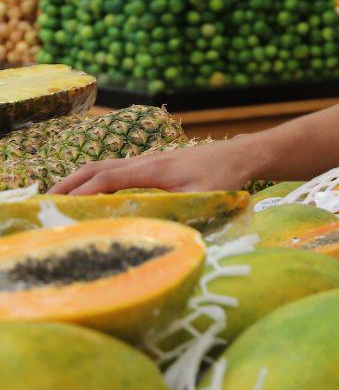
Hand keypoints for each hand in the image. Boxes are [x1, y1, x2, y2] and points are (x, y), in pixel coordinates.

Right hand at [49, 135, 258, 194]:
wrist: (243, 155)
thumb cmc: (225, 177)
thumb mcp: (203, 197)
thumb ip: (178, 212)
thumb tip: (153, 234)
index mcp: (154, 168)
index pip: (107, 178)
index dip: (82, 192)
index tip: (59, 208)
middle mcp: (146, 161)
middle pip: (97, 168)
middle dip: (69, 183)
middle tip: (44, 202)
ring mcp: (149, 161)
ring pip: (105, 167)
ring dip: (79, 180)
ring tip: (58, 200)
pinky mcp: (154, 165)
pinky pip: (116, 170)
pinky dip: (95, 179)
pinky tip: (90, 195)